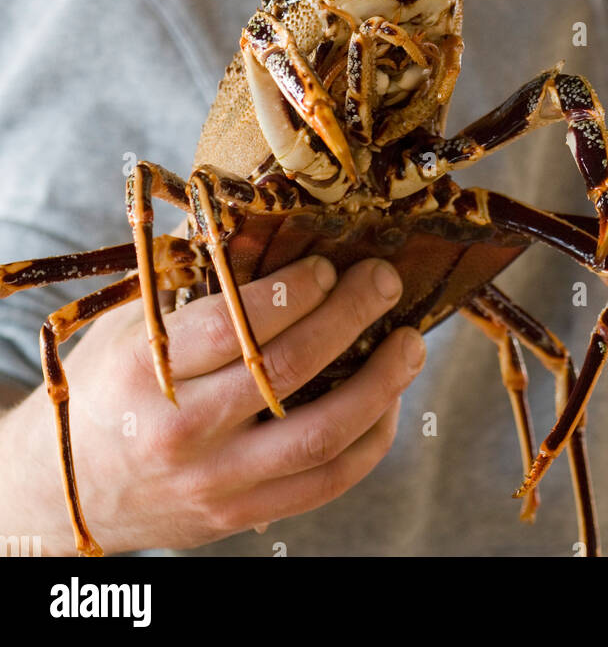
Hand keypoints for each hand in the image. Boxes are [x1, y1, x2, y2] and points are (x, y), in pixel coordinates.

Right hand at [0, 255, 423, 554]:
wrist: (67, 489)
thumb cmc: (108, 386)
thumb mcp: (131, 324)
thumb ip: (193, 280)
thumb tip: (262, 221)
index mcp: (150, 369)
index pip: (236, 325)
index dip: (294, 291)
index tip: (327, 265)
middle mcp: (184, 429)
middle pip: (287, 371)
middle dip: (350, 318)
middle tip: (384, 281)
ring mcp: (217, 480)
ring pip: (320, 434)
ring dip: (380, 384)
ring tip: (410, 344)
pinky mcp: (241, 516)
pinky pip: (325, 483)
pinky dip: (368, 442)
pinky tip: (388, 403)